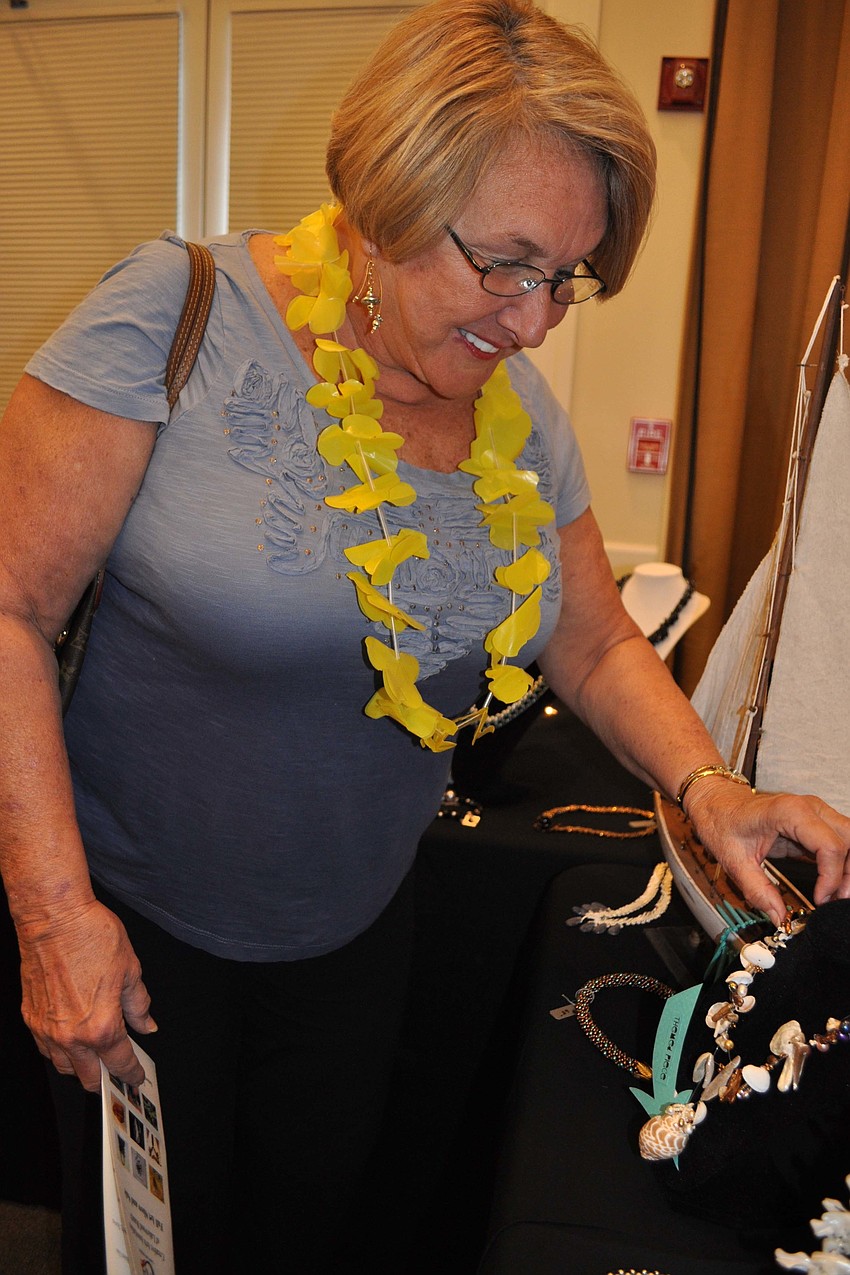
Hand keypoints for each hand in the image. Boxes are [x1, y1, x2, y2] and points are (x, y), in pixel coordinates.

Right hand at [17, 898, 155, 1091]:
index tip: (136, 1078)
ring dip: (80, 1068)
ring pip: (63, 1066)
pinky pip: (45, 1048)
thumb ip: (139, 1005)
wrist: (54, 918)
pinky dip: (59, 1052)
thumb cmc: (93, 937)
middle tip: (116, 1074)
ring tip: (95, 1058)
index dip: (131, 1073)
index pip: (119, 1063)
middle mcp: (70, 1035)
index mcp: (100, 1027)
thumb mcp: (130, 970)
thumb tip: (147, 1025)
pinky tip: (71, 1041)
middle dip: (105, 1080)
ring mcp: (46, 1029)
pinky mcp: (30, 1017)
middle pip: (88, 1077)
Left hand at [686, 778, 849, 925]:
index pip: (830, 845)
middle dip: (848, 873)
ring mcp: (815, 812)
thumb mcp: (734, 860)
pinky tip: (831, 885)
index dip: (831, 877)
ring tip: (834, 896)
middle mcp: (809, 808)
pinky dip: (841, 864)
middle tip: (837, 900)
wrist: (716, 801)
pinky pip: (840, 841)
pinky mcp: (815, 822)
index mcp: (790, 812)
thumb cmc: (722, 821)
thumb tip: (780, 917)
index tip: (821, 899)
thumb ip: (758, 890)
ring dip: (848, 869)